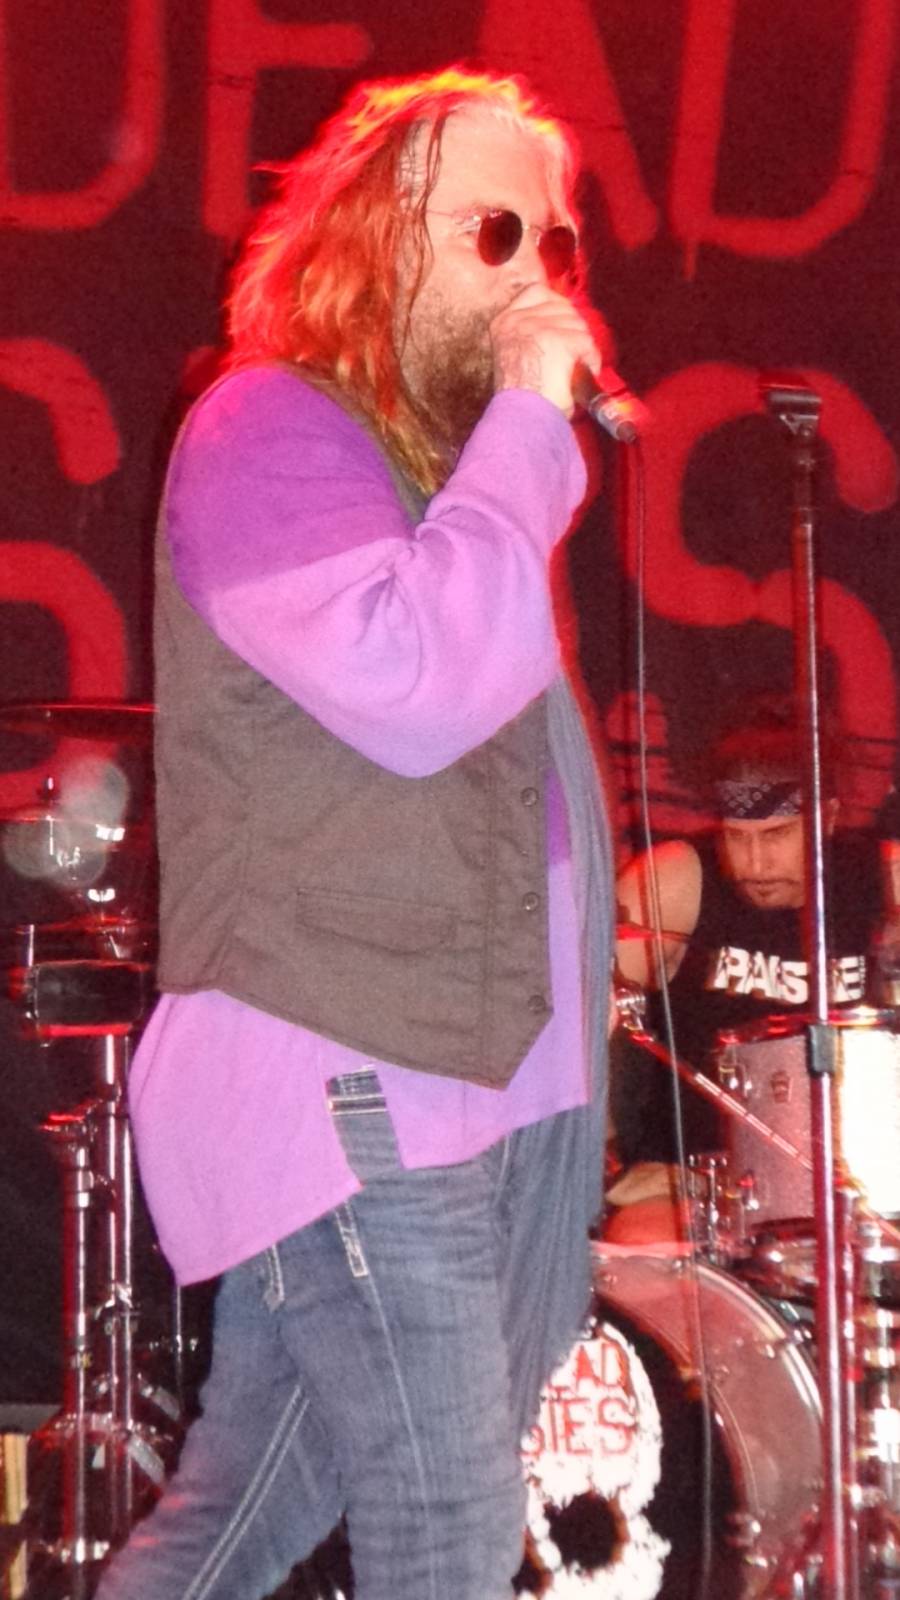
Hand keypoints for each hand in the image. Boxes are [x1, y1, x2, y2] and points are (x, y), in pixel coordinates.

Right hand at [490, 284, 601, 416]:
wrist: (522, 418)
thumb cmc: (522, 398)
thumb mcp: (516, 355)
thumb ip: (530, 333)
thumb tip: (563, 318)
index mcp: (504, 323)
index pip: (536, 291)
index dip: (557, 305)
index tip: (563, 325)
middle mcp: (519, 320)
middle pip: (564, 307)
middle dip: (574, 331)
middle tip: (570, 357)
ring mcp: (539, 328)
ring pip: (579, 324)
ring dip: (582, 349)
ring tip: (571, 371)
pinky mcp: (559, 340)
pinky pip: (588, 343)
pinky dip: (590, 361)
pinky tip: (578, 376)